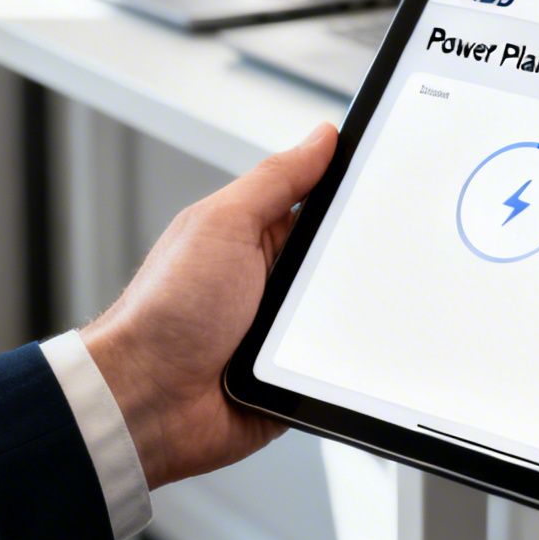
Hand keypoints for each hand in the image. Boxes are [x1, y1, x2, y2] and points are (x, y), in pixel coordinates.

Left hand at [80, 123, 337, 489]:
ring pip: (348, 312)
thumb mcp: (223, 225)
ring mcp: (285, 329)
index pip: (321, 203)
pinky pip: (341, 362)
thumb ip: (276, 179)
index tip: (392, 184)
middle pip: (343, 260)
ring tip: (339, 316)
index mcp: (255, 236)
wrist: (146, 401)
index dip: (354, 193)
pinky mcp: (295, 374)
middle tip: (367, 262)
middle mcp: (272, 280)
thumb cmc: (165, 311)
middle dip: (361, 262)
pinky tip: (346, 356)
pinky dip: (347, 360)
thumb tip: (321, 138)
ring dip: (353, 315)